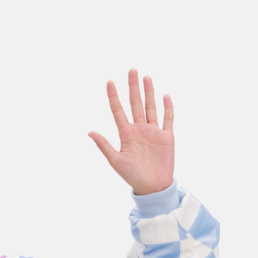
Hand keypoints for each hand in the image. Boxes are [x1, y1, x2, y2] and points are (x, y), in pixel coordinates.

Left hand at [89, 69, 173, 195]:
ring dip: (149, 92)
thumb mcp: (115, 161)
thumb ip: (104, 145)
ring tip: (146, 77)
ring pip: (150, 107)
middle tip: (131, 70)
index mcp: (126, 134)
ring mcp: (153, 131)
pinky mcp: (167, 137)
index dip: (113, 97)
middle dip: (133, 87)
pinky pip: (168, 119)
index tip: (109, 82)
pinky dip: (167, 108)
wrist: (152, 187)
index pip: (118, 111)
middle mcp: (139, 129)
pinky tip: (164, 96)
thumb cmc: (131, 176)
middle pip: (135, 104)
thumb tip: (89, 132)